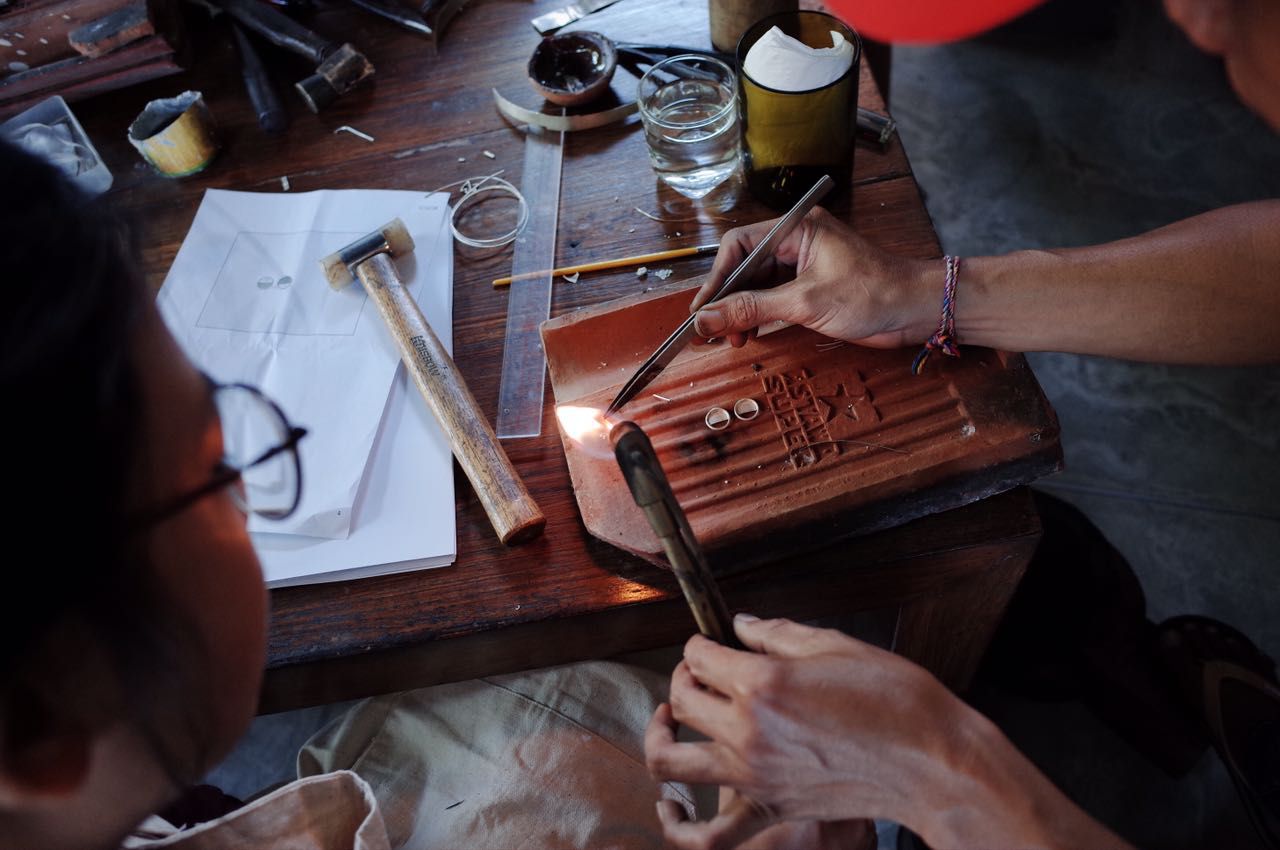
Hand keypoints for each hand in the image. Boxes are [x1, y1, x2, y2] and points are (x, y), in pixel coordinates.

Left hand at [645, 615, 1136, 849]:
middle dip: (684, 678)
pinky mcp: (771, 809)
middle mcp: (748, 730)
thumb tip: (741, 624)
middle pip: (683, 700)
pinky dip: (682, 823)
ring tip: (670, 723)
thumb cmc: (897, 701)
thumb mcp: (837, 645)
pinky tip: (674, 805)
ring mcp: (755, 775)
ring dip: (660, 738)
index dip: (699, 643)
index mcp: (763, 682)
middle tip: (701, 671)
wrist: (934, 763)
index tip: (710, 642)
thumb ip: (777, 633)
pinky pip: (711, 833)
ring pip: (672, 761)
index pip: (699, 656)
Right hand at [690, 208, 934, 348]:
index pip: (739, 246)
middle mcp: (796, 241)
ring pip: (757, 284)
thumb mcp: (804, 303)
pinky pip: (773, 296)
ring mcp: (804, 264)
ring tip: (732, 337)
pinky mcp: (811, 286)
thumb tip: (707, 319)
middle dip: (727, 299)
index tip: (702, 309)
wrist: (916, 310)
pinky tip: (750, 333)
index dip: (717, 278)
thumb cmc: (873, 294)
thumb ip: (752, 309)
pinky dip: (759, 315)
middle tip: (713, 330)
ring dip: (741, 311)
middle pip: (745, 266)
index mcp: (796, 228)